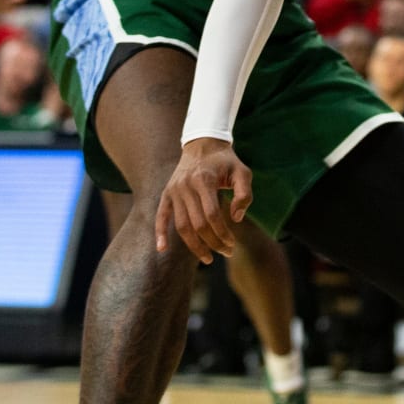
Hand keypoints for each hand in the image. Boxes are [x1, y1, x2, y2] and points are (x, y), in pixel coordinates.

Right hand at [154, 137, 253, 263]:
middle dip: (212, 243)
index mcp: (204, 180)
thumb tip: (235, 219)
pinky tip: (161, 249)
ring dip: (194, 246)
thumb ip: (244, 194)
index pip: (212, 215)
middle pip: (197, 224)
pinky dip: (159, 233)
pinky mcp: (166, 193)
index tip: (232, 245)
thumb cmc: (226, 161)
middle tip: (226, 252)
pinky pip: (161, 216)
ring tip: (207, 259)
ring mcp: (174, 190)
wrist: (202, 144)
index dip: (223, 233)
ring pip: (181, 225)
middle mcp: (186, 186)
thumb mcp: (242, 172)